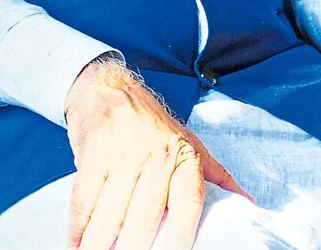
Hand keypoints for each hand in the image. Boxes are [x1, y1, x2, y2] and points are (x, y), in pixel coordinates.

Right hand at [63, 58, 248, 249]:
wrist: (109, 87)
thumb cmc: (153, 123)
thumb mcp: (190, 142)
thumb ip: (215, 175)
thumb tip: (244, 202)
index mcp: (185, 158)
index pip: (189, 205)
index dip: (180, 237)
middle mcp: (157, 156)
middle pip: (145, 218)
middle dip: (134, 249)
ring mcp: (123, 155)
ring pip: (111, 214)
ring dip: (100, 244)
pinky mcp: (93, 154)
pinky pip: (85, 199)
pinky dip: (78, 227)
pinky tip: (76, 243)